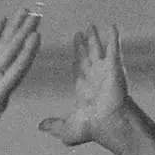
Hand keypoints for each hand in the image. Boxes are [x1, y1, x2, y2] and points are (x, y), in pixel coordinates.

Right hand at [0, 8, 41, 152]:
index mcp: (1, 94)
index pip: (17, 71)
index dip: (26, 54)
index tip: (36, 37)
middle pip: (14, 54)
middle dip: (24, 34)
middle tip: (36, 15)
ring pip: (4, 47)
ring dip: (14, 29)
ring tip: (25, 10)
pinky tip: (1, 20)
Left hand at [38, 24, 128, 146]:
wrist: (109, 124)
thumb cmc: (92, 128)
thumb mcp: (68, 128)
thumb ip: (54, 125)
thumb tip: (40, 126)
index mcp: (83, 88)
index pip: (77, 68)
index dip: (75, 58)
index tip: (72, 50)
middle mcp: (94, 78)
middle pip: (87, 56)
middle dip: (84, 45)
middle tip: (80, 32)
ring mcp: (105, 71)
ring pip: (98, 50)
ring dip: (94, 38)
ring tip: (91, 26)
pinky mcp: (114, 67)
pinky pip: (113, 48)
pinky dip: (113, 37)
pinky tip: (112, 26)